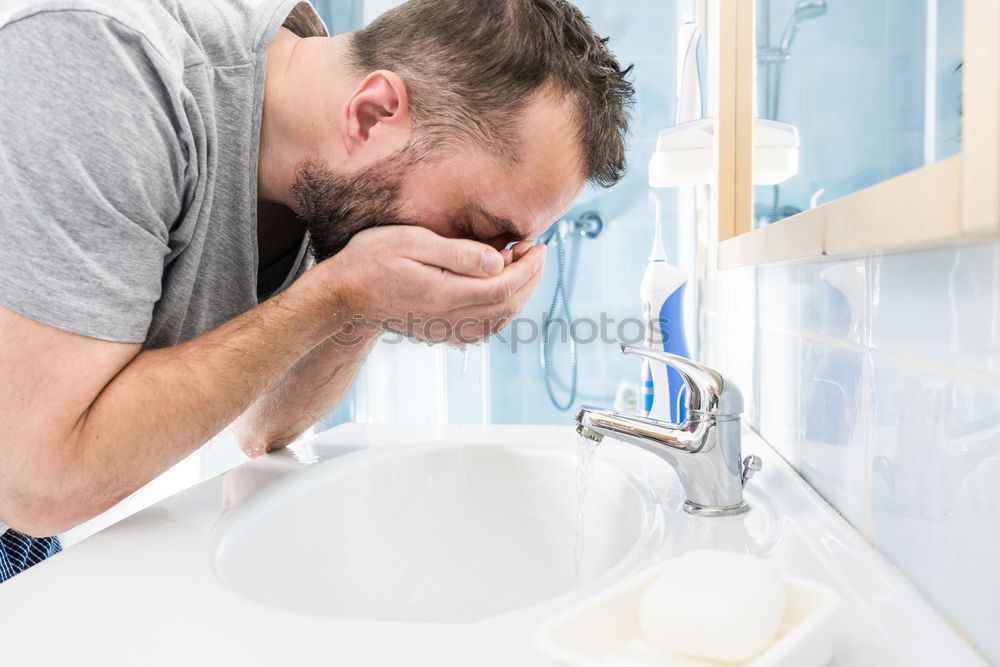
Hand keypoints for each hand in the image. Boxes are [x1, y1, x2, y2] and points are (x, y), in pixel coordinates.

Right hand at [314, 226, 545, 344]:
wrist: (343, 295)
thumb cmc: (371, 259)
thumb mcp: (412, 242)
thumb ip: (457, 252)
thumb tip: (498, 260)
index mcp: (445, 295)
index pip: (504, 288)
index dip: (529, 268)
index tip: (538, 245)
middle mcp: (448, 320)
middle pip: (508, 307)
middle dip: (531, 279)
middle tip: (536, 251)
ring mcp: (445, 331)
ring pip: (500, 322)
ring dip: (520, 295)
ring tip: (523, 265)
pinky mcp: (441, 334)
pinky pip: (485, 330)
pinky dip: (503, 310)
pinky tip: (502, 288)